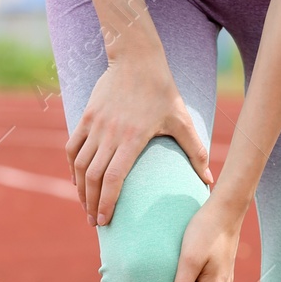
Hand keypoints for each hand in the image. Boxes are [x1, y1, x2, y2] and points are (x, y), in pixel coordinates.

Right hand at [65, 48, 212, 226]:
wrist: (136, 58)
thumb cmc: (162, 90)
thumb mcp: (182, 119)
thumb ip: (196, 151)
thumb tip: (208, 180)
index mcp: (132, 138)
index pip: (114, 178)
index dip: (107, 202)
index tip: (106, 221)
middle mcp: (110, 133)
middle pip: (93, 177)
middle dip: (92, 204)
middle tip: (96, 223)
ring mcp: (95, 125)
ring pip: (80, 165)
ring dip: (80, 189)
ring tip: (86, 206)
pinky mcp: (86, 117)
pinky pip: (73, 148)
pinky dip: (72, 167)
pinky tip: (77, 181)